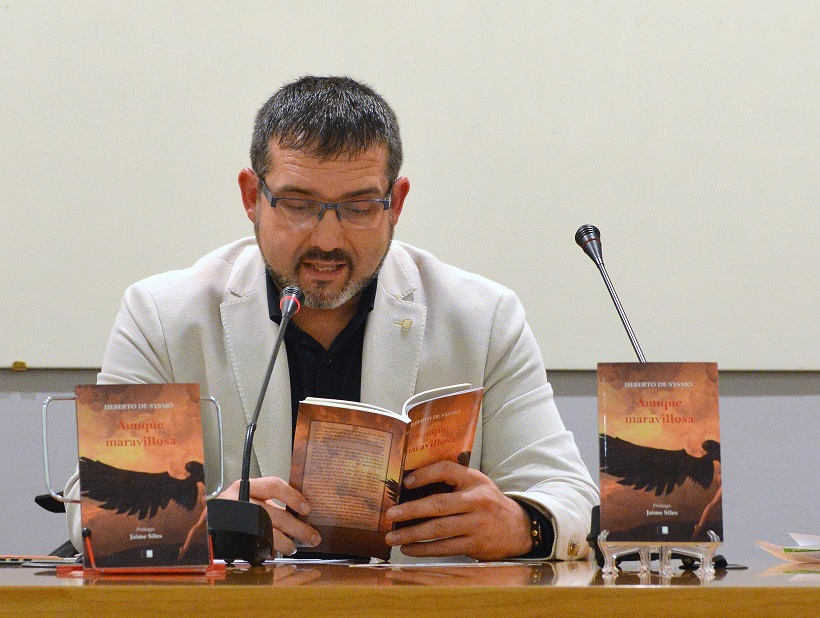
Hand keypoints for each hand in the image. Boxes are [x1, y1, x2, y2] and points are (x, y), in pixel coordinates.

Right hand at [219, 476, 320, 555]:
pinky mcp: (229, 537)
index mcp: (246, 486)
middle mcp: (238, 501)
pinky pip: (254, 546)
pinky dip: (269, 550)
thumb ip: (272, 502)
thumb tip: (303, 514)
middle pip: (274, 514)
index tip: (307, 509)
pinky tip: (276, 553)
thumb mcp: (251, 498)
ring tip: (294, 548)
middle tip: (312, 537)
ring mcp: (232, 519)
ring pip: (266, 532)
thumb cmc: (236, 509)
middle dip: (297, 528)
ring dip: (285, 543)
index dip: (292, 496)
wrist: (208, 523)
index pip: (273, 485)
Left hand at [384, 461, 532, 560]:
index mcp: (473, 479)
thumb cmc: (487, 502)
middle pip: (439, 504)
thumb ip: (453, 481)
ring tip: (393, 537)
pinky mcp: (476, 545)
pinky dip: (425, 549)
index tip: (405, 483)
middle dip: (411, 510)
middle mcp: (476, 500)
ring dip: (412, 534)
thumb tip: (412, 485)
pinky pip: (445, 548)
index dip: (425, 474)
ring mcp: (477, 524)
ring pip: (439, 529)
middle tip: (391, 515)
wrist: (518, 527)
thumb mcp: (476, 483)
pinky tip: (409, 549)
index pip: (447, 470)